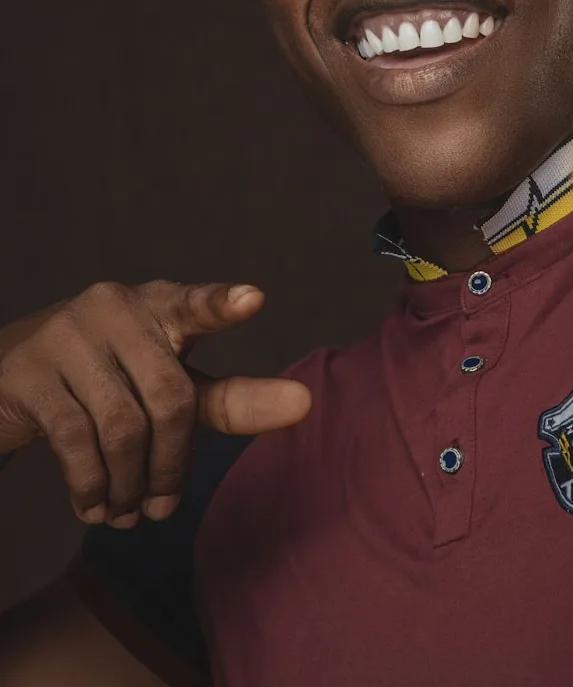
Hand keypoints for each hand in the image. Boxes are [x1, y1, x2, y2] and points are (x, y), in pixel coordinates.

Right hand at [0, 280, 310, 526]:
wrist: (9, 370)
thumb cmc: (113, 375)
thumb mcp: (167, 380)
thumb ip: (226, 395)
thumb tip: (302, 403)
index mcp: (160, 304)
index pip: (196, 304)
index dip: (223, 304)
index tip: (254, 300)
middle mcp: (116, 307)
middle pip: (170, 396)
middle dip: (172, 464)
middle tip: (164, 507)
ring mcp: (70, 335)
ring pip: (123, 426)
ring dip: (130, 484)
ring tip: (129, 514)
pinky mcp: (31, 371)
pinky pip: (75, 440)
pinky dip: (92, 485)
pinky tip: (95, 506)